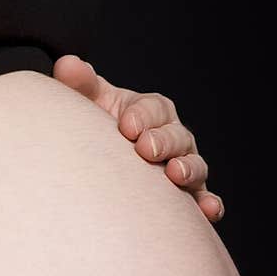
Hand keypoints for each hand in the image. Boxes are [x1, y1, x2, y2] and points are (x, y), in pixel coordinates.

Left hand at [52, 54, 223, 223]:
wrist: (96, 166)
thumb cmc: (96, 128)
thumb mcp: (88, 104)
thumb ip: (80, 85)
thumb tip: (67, 65)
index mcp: (150, 112)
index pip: (154, 108)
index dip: (144, 115)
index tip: (126, 126)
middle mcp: (171, 138)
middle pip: (178, 136)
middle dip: (164, 141)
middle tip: (146, 149)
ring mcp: (181, 167)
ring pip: (195, 166)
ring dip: (189, 169)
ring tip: (176, 174)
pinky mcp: (185, 198)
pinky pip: (202, 200)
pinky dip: (209, 204)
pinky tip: (208, 211)